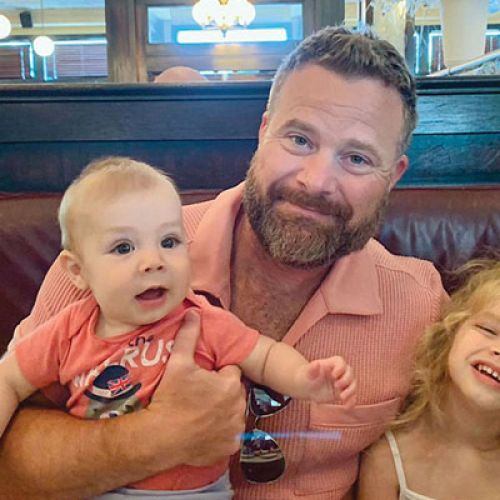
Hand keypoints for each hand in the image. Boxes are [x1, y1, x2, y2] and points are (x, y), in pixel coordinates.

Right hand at [146, 311, 245, 466]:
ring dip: (224, 411)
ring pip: (234, 413)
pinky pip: (230, 435)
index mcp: (231, 383)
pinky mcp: (230, 447)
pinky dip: (221, 432)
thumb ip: (188, 335)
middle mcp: (239, 406)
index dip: (217, 373)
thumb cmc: (170, 398)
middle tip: (200, 395)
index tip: (202, 379)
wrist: (160, 438)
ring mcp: (235, 429)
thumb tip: (194, 313)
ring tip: (202, 412)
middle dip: (222, 391)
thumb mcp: (178, 362)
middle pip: (234, 392)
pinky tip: (206, 430)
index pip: (231, 371)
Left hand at [303, 356, 356, 406]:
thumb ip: (312, 368)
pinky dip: (351, 401)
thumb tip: (316, 363)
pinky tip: (346, 407)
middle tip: (336, 386)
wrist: (308, 387)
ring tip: (341, 398)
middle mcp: (341, 371)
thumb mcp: (308, 372)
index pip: (340, 362)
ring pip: (353, 384)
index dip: (339, 368)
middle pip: (350, 373)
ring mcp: (343, 382)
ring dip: (350, 391)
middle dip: (346, 380)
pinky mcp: (344, 392)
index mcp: (332, 363)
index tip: (333, 375)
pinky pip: (352, 396)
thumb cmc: (308, 376)